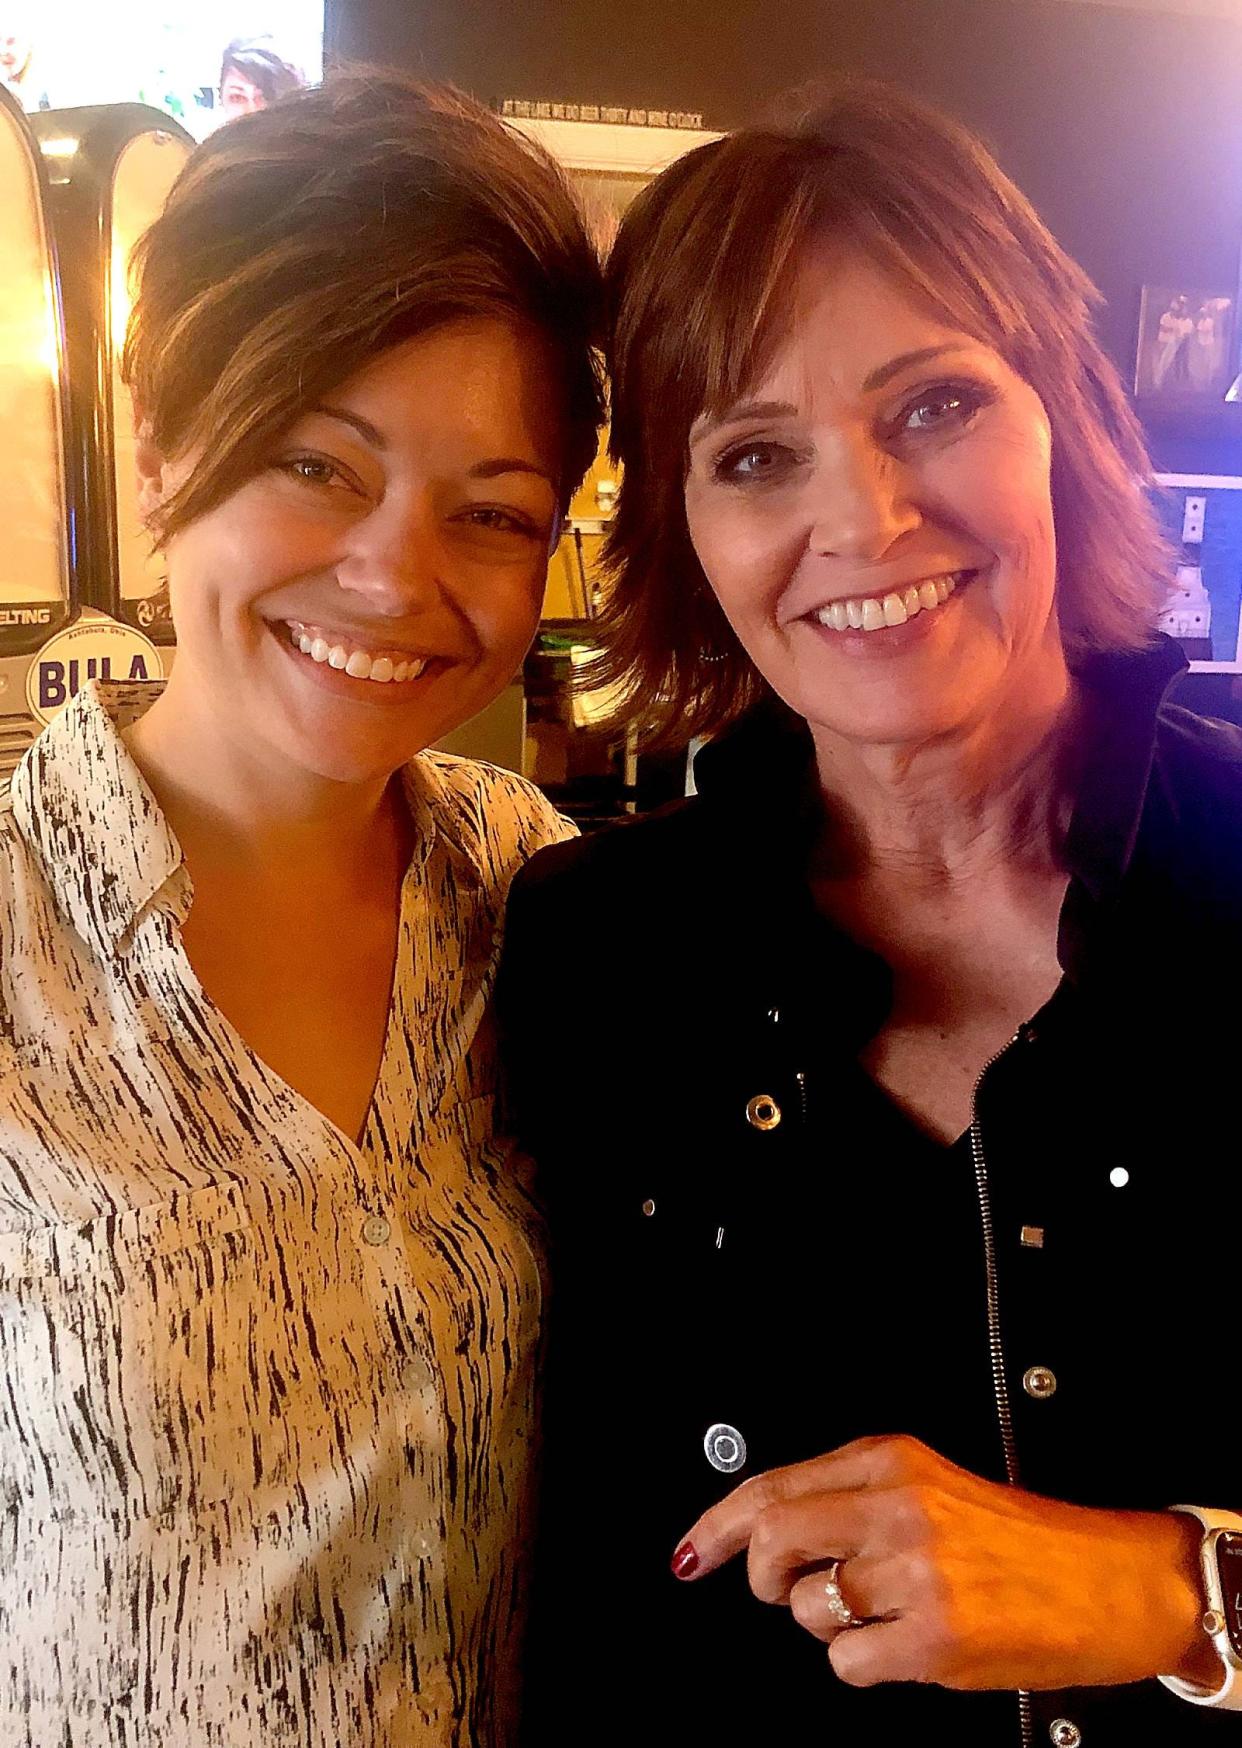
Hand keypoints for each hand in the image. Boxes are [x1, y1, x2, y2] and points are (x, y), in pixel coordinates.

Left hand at [672, 1434, 1214, 1692]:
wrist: (1110, 1582)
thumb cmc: (1021, 1540)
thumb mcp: (930, 1487)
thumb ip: (851, 1495)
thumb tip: (758, 1526)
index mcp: (890, 1458)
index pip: (771, 1483)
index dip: (716, 1524)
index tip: (689, 1552)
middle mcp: (898, 1504)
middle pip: (771, 1536)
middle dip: (758, 1575)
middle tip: (777, 1590)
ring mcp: (915, 1570)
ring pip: (805, 1607)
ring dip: (827, 1622)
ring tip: (883, 1612)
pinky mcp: (934, 1635)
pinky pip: (845, 1661)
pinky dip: (861, 1663)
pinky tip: (905, 1644)